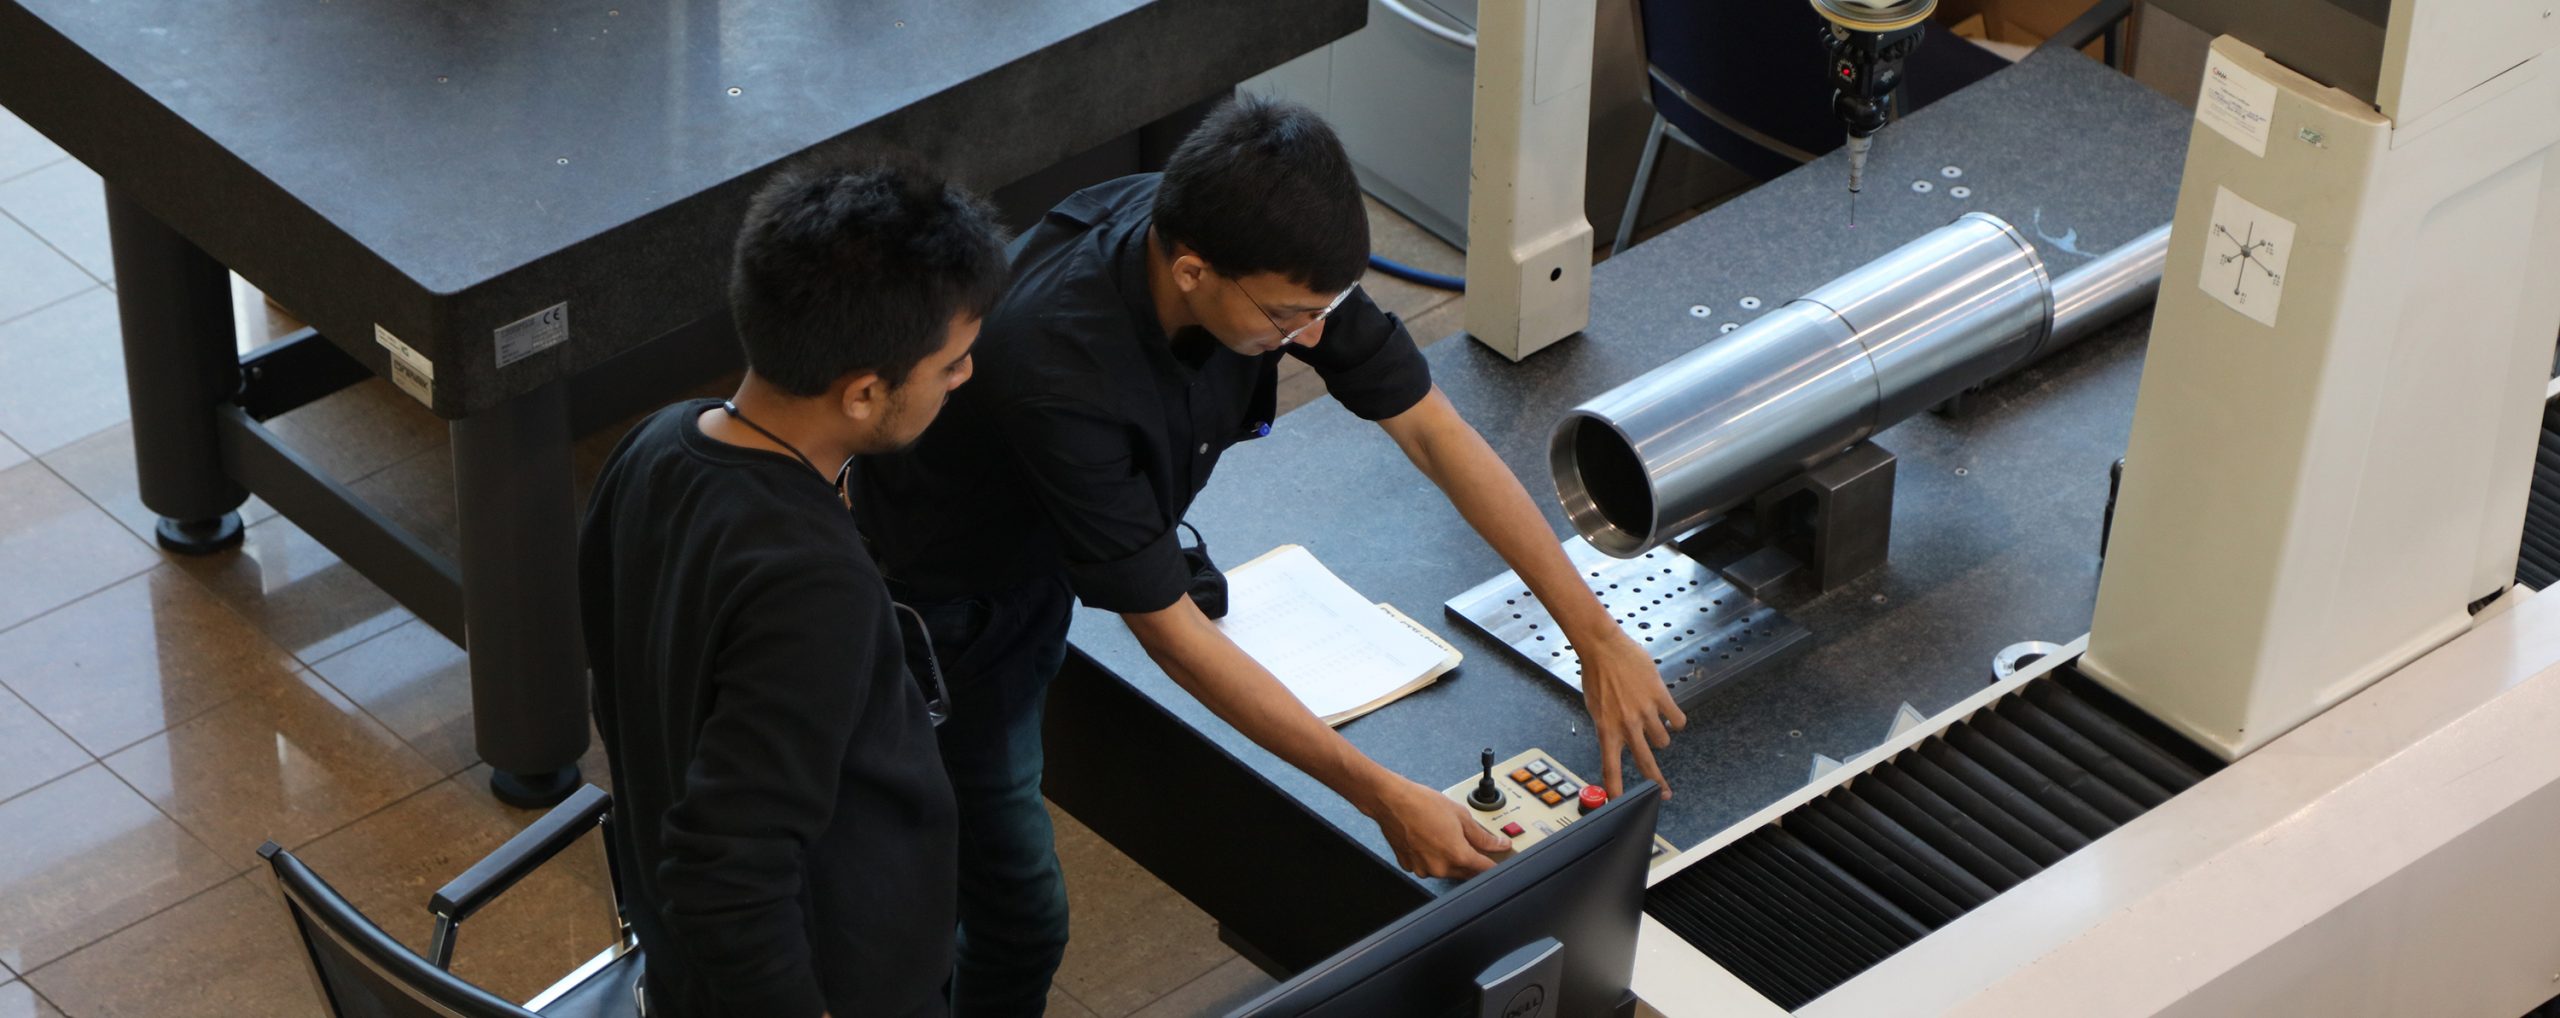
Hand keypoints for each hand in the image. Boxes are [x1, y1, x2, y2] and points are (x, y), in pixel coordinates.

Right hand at [1359, 777, 1508, 878]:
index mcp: (1457, 855)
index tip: (1498, 860)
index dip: (1494, 864)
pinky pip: (1428, 867)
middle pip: (1466, 872)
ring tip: (1444, 835)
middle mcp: (1440, 867)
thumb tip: (1499, 844)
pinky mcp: (1410, 866)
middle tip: (1469, 841)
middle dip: (1472, 860)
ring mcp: (1423, 869)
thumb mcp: (1460, 815)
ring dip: (1452, 859)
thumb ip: (1483, 836)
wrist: (1391, 801)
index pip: (1485, 869)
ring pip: (1447, 871)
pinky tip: (1429, 840)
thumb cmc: (1422, 803)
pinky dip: (1432, 858)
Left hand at [1577, 631, 1686, 799]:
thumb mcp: (1596, 708)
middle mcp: (1626, 725)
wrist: (1603, 647)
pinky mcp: (1659, 697)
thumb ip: (1610, 726)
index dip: (1616, 790)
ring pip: (1664, 740)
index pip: (1610, 768)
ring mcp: (1645, 712)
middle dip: (1657, 782)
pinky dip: (1676, 721)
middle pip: (1646, 763)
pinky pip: (1677, 721)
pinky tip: (1669, 714)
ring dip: (1661, 735)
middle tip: (1665, 793)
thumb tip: (1622, 740)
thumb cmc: (1597, 675)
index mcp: (1606, 729)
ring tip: (1652, 720)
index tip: (1619, 804)